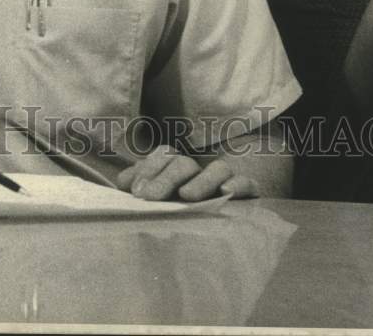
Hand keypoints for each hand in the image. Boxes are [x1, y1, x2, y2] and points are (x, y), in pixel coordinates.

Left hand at [116, 145, 258, 201]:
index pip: (165, 156)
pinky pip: (247, 184)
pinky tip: (226, 192)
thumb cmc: (192, 209)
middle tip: (148, 198)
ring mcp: (227, 180)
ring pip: (217, 169)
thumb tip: (121, 182)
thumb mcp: (166, 198)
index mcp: (181, 170)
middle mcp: (202, 170)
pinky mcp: (250, 192)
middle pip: (184, 163)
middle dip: (164, 178)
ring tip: (185, 196)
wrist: (238, 216)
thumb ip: (145, 186)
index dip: (148, 169)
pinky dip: (237, 185)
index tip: (134, 191)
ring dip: (200, 181)